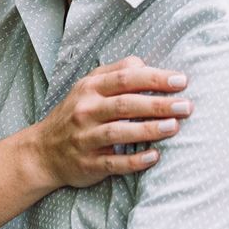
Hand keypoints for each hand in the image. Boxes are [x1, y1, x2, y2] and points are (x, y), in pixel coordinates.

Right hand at [26, 57, 191, 188]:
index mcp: (89, 89)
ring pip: (118, 132)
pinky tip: (155, 156)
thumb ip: (116, 73)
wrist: (42, 152)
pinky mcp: (87, 163)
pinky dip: (134, 160)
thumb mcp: (88, 87)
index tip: (181, 81)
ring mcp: (84, 138)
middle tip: (186, 106)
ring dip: (148, 129)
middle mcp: (85, 111)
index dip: (154, 78)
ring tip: (174, 127)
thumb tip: (147, 65)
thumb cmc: (74, 115)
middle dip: (158, 104)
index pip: (124, 78)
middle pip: (125, 104)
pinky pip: (113, 162)